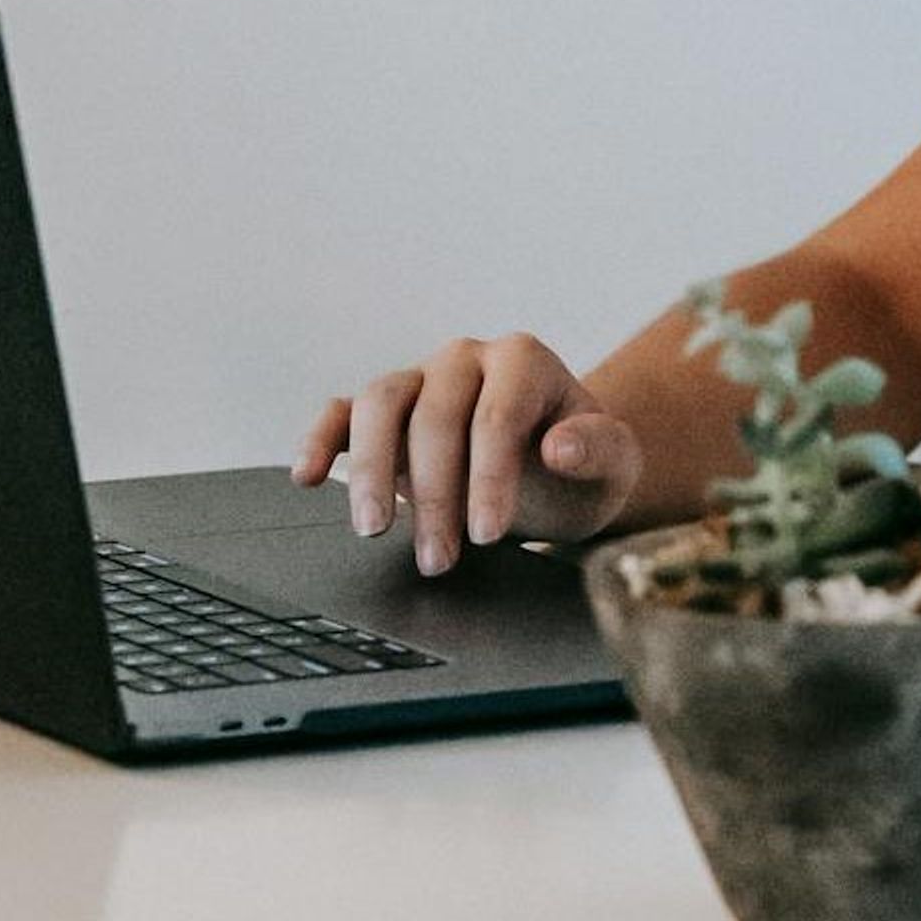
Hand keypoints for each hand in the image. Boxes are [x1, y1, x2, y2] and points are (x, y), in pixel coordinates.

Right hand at [293, 335, 643, 575]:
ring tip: (373, 529)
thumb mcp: (613, 464)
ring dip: (370, 470)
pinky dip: (320, 440)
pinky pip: (342, 413)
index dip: (488, 477)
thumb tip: (561, 445)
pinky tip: (306, 476)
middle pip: (434, 416)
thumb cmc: (583, 465)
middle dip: (434, 494)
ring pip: (378, 404)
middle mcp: (465, 360)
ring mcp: (419, 378)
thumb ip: (599, 449)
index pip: (496, 416)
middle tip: (438, 560)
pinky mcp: (385, 409)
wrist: (559, 470)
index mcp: (523, 360)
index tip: (487, 532)